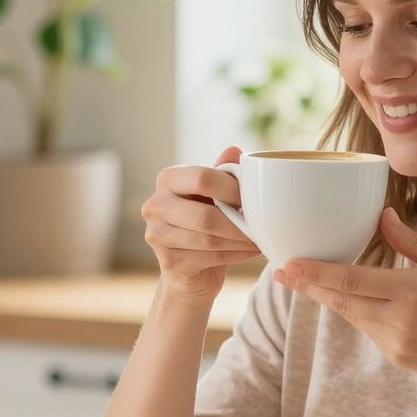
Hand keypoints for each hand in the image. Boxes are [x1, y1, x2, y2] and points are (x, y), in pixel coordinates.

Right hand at [143, 145, 261, 302]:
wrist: (190, 267)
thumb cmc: (205, 221)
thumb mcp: (214, 194)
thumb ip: (223, 172)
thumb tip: (234, 150)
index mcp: (168, 179)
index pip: (202, 178)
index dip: (233, 189)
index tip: (253, 199)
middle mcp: (155, 205)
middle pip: (205, 216)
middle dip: (239, 223)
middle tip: (261, 226)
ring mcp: (157, 235)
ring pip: (209, 240)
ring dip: (240, 241)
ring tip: (259, 239)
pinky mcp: (168, 261)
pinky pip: (210, 258)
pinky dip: (236, 255)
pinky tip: (248, 251)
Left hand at [275, 208, 416, 401]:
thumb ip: (414, 245)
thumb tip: (383, 216)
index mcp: (416, 292)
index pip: (353, 281)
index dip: (316, 273)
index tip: (289, 263)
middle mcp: (400, 320)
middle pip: (341, 301)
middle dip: (308, 286)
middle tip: (279, 271)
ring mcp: (395, 343)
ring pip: (351, 314)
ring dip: (329, 297)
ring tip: (304, 278)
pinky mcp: (395, 356)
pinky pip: (368, 327)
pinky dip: (357, 310)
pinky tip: (351, 297)